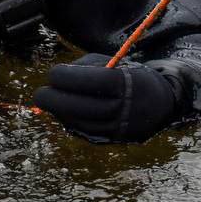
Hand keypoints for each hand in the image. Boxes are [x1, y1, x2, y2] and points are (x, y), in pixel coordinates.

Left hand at [33, 53, 183, 141]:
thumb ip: (84, 67)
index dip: (67, 78)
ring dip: (59, 113)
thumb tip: (55, 79)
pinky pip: (85, 133)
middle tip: (39, 94)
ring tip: (51, 102)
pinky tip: (63, 113)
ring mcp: (119, 127)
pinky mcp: (114, 139)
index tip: (53, 74)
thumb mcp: (112, 62)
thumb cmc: (128, 75)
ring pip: (80, 123)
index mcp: (125, 83)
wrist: (161, 101)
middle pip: (81, 107)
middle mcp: (123, 108)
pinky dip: (70, 123)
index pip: (91, 81)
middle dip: (54, 100)